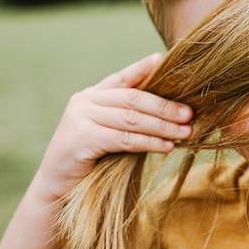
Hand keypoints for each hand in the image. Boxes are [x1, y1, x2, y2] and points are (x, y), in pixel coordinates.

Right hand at [32, 53, 192, 203]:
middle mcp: (84, 101)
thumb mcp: (110, 132)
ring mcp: (80, 118)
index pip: (123, 77)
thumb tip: (173, 112)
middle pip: (133, 99)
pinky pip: (123, 139)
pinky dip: (148, 142)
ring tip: (185, 133)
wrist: (58, 189)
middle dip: (165, 107)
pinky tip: (166, 147)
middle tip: (190, 114)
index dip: (144, 68)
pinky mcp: (80, 139)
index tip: (165, 59)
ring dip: (162, 126)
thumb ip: (129, 118)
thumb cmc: (91, 161)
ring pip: (131, 119)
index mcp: (92, 95)